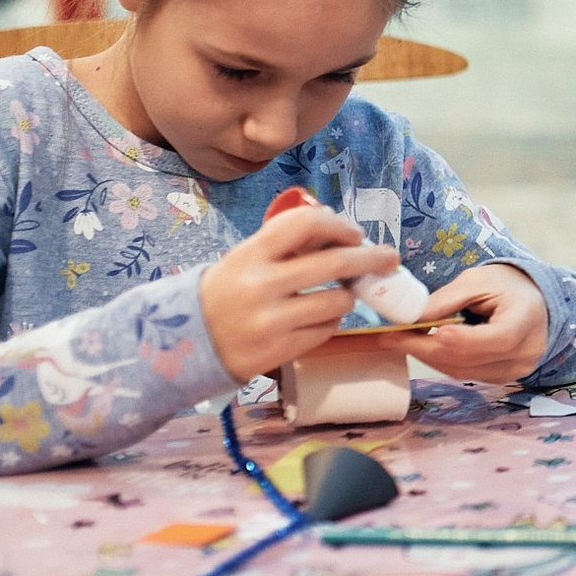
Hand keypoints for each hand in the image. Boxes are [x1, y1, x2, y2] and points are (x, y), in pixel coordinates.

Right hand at [201, 207, 398, 382]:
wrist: (185, 342)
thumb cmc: (226, 292)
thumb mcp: (245, 260)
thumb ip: (285, 245)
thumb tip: (339, 230)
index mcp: (250, 255)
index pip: (304, 224)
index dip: (338, 225)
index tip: (355, 234)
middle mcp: (260, 285)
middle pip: (335, 262)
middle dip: (371, 258)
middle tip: (390, 259)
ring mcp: (270, 321)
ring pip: (338, 301)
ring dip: (348, 295)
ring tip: (340, 295)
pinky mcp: (279, 351)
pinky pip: (326, 331)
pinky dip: (332, 321)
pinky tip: (320, 318)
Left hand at [381, 263, 548, 384]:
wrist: (532, 302)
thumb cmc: (505, 286)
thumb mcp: (478, 281)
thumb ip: (446, 300)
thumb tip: (410, 318)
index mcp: (527, 321)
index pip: (498, 338)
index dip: (464, 339)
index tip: (433, 331)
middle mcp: (525, 353)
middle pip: (471, 358)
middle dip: (426, 348)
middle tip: (389, 337)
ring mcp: (514, 371)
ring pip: (462, 371)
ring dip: (427, 357)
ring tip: (397, 341)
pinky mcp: (500, 379)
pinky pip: (464, 374)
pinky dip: (439, 361)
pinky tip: (420, 347)